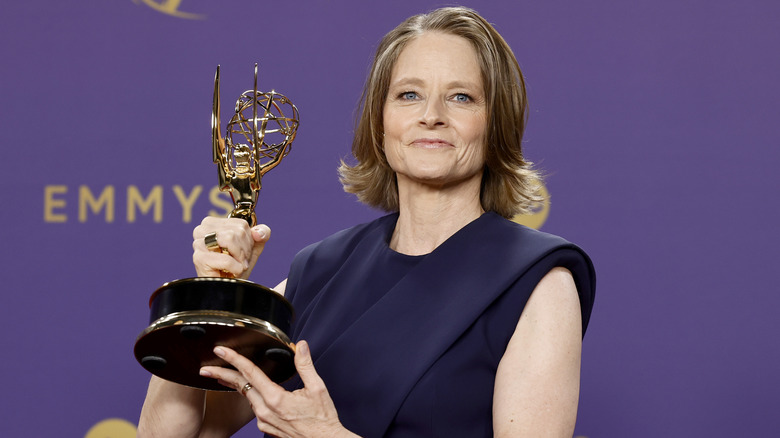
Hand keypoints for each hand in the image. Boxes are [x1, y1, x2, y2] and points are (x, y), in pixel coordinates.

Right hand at [192, 216, 269, 277]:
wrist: (227, 289)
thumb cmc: (236, 267)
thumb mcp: (253, 247)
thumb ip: (262, 233)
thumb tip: (258, 232)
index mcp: (213, 223)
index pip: (241, 224)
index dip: (248, 241)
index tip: (242, 252)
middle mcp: (202, 229)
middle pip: (237, 231)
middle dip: (244, 250)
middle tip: (239, 262)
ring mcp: (198, 243)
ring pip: (230, 239)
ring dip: (239, 258)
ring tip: (235, 266)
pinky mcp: (199, 258)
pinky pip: (227, 260)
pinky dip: (235, 268)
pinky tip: (230, 272)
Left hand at [200, 342, 356, 437]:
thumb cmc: (321, 419)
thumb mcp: (317, 388)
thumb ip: (305, 365)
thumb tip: (300, 346)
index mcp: (276, 399)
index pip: (250, 373)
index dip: (234, 359)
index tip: (221, 350)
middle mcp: (265, 410)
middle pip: (239, 386)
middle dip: (221, 374)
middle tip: (206, 367)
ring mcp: (263, 420)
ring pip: (245, 396)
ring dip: (233, 384)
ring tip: (222, 375)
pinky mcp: (265, 426)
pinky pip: (253, 406)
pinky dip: (247, 395)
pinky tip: (247, 389)